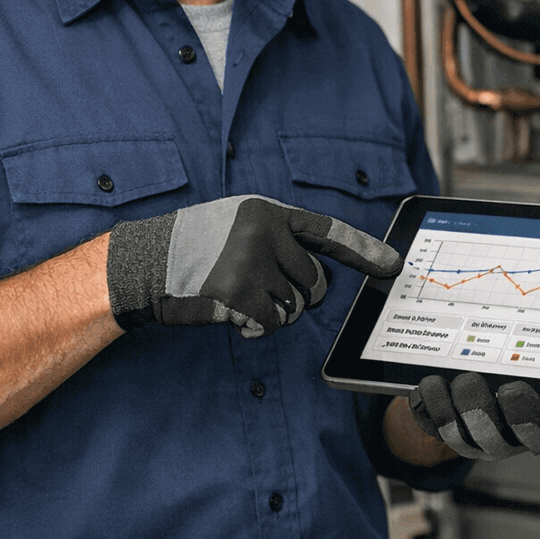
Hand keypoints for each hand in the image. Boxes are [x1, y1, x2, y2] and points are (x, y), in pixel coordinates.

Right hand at [105, 195, 399, 336]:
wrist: (145, 260)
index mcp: (270, 212)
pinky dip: (255, 326)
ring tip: (236, 293)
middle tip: (262, 289)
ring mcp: (251, 262)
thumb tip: (319, 280)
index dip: (364, 250)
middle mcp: (265, 232)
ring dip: (272, 312)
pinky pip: (271, 324)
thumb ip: (281, 241)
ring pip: (295, 308)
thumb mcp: (241, 225)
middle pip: (315, 283)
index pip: (328, 232)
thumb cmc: (198, 246)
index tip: (393, 265)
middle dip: (298, 296)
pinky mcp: (237, 293)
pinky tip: (228, 310)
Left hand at [408, 356, 539, 460]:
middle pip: (528, 437)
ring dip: (471, 409)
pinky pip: (436, 425)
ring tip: (464, 377)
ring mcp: (485, 427)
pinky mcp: (447, 422)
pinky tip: (429, 381)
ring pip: (479, 435)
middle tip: (512, 388)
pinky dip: (431, 406)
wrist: (469, 355)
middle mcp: (525, 424)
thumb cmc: (529, 347)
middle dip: (520, 417)